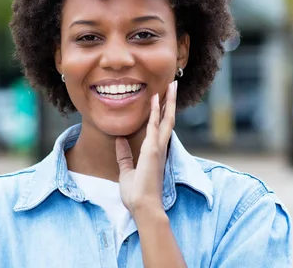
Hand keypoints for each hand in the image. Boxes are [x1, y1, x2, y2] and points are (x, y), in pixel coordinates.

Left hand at [115, 80, 176, 217]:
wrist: (143, 207)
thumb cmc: (137, 194)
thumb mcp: (126, 170)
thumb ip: (124, 155)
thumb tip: (120, 140)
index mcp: (154, 152)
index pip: (160, 127)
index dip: (162, 112)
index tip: (162, 98)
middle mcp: (160, 148)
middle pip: (168, 119)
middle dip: (170, 102)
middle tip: (172, 85)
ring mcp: (158, 148)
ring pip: (166, 119)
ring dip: (168, 101)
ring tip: (171, 85)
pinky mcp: (153, 150)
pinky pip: (155, 126)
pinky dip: (155, 111)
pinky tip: (155, 98)